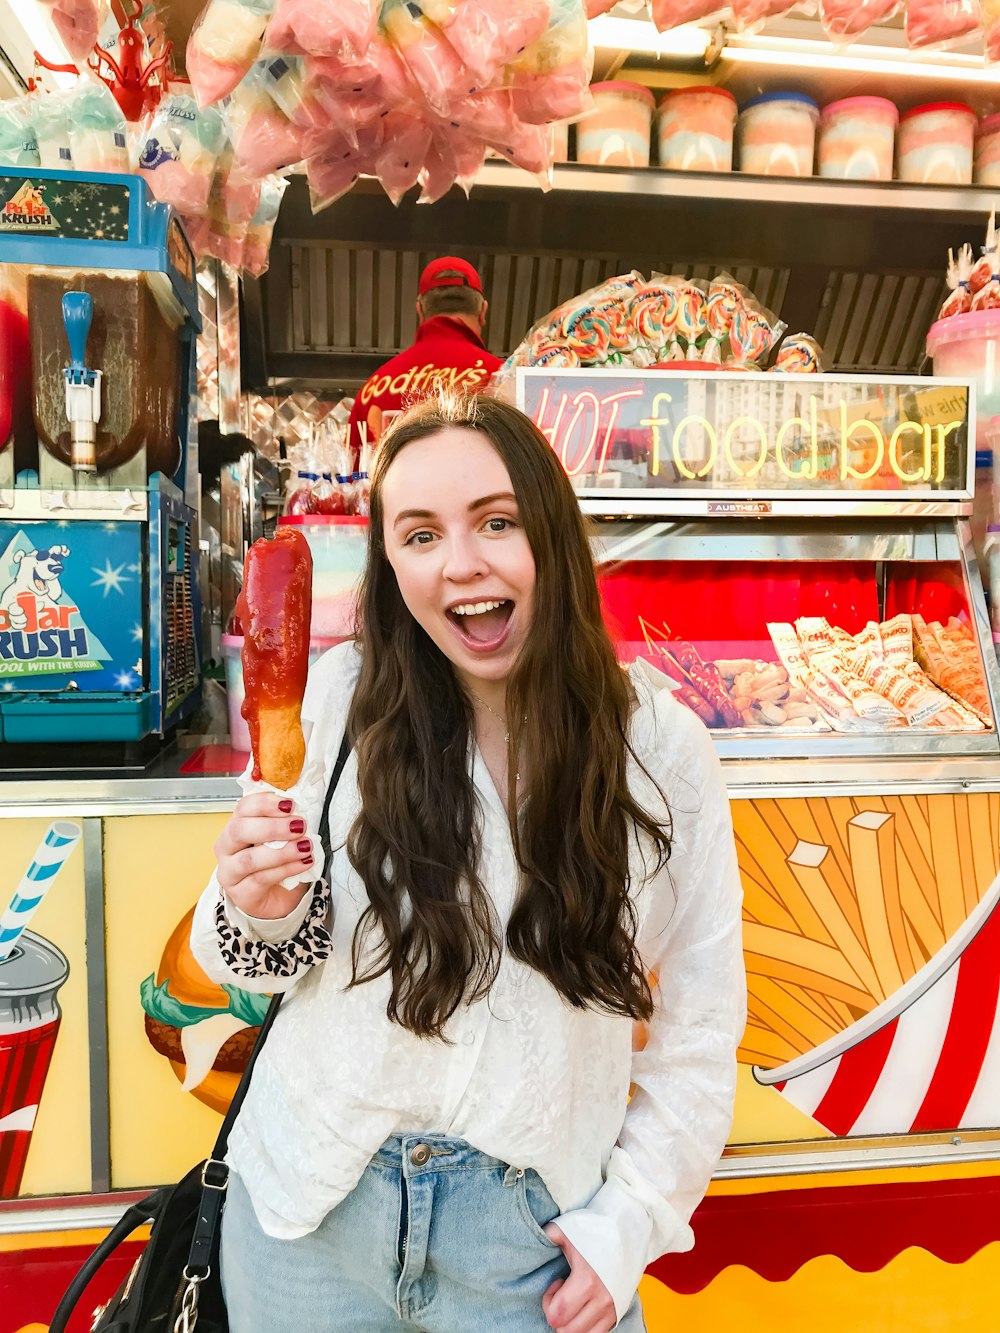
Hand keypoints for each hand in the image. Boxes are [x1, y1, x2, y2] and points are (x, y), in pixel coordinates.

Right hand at [214, 793, 314, 918]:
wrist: (274, 899)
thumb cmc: (275, 863)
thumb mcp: (279, 838)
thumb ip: (285, 821)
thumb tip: (302, 806)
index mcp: (234, 827)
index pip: (242, 808)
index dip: (265, 803)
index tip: (290, 804)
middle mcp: (226, 848)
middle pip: (239, 830)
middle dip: (272, 826)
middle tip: (300, 826)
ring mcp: (229, 873)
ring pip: (249, 859)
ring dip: (281, 851)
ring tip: (305, 846)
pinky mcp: (241, 894)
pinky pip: (262, 879)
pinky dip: (287, 869)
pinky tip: (304, 863)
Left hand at [541, 1225, 616, 1332]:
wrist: (627, 1231)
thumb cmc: (596, 1229)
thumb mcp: (570, 1227)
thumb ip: (550, 1235)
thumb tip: (537, 1237)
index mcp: (588, 1280)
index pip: (557, 1314)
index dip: (548, 1302)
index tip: (556, 1283)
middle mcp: (602, 1300)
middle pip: (566, 1331)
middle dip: (557, 1315)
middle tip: (562, 1294)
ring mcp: (612, 1309)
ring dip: (571, 1323)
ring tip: (574, 1301)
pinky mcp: (618, 1314)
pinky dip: (585, 1327)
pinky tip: (584, 1306)